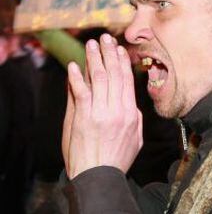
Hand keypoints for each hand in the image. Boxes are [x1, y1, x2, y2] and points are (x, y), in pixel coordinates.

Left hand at [63, 34, 142, 178]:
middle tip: (105, 38)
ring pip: (98, 79)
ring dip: (94, 59)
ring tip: (91, 44)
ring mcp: (100, 112)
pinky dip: (76, 78)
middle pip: (113, 74)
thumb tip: (131, 102)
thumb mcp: (136, 138)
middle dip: (109, 53)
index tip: (119, 49)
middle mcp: (117, 109)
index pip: (127, 81)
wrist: (99, 175)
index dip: (122, 62)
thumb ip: (135, 118)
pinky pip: (81, 92)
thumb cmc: (118, 159)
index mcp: (131, 112)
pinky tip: (73, 66)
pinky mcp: (84, 117)